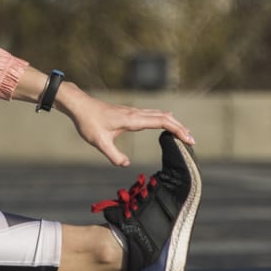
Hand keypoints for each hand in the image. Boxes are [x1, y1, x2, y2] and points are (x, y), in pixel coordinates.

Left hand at [60, 85, 194, 166]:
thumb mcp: (98, 142)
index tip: (189, 140)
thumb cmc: (88, 122)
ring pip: (159, 114)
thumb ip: (113, 155)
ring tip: (184, 134)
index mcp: (132, 119)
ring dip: (173, 122)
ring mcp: (132, 111)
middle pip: (165, 116)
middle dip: (180, 127)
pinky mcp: (128, 112)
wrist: (79, 105)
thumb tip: (125, 164)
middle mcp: (135, 113)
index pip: (161, 121)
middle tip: (192, 141)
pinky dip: (163, 119)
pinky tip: (165, 122)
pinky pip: (151, 114)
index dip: (177, 130)